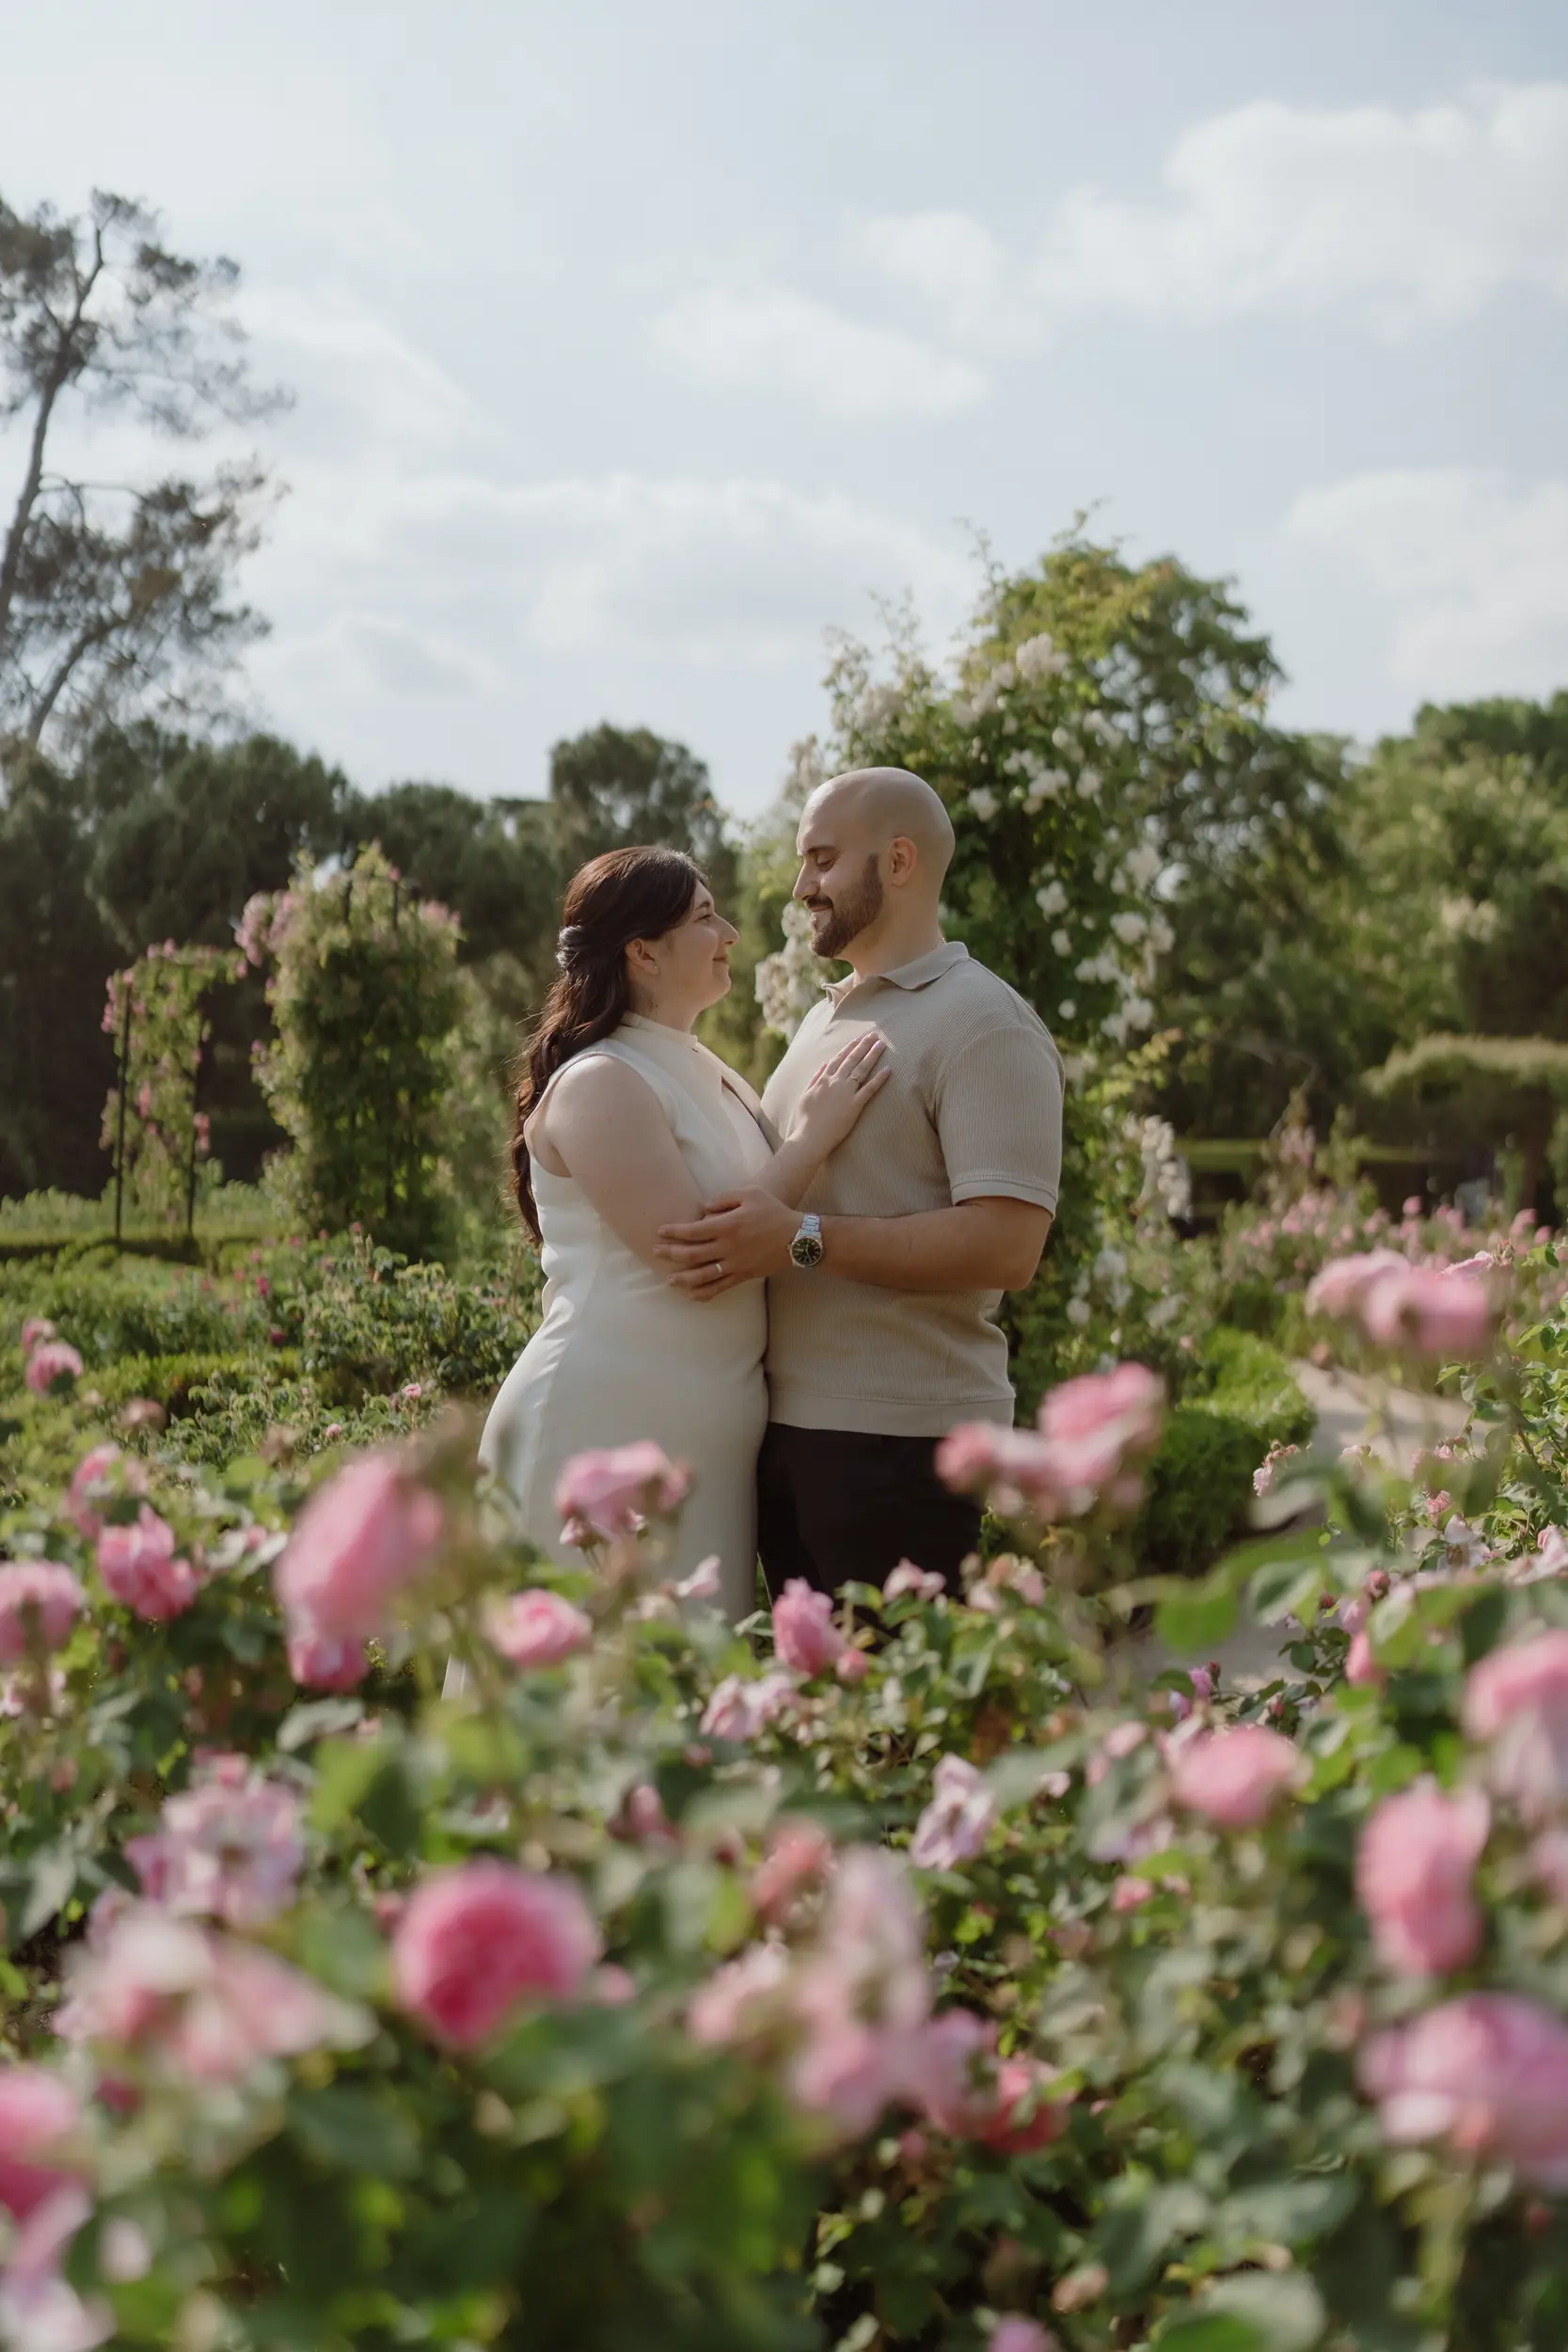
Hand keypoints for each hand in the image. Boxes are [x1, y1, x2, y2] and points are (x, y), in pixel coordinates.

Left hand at [655, 1187, 799, 1297]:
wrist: (798, 1238)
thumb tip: (704, 1208)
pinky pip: (720, 1287)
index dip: (674, 1232)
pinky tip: (692, 1295)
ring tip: (669, 1279)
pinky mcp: (743, 1276)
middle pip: (692, 1255)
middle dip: (671, 1254)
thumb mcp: (750, 1193)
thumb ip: (724, 1198)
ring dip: (683, 1278)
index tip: (660, 1231)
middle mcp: (728, 1247)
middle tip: (656, 1252)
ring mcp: (735, 1264)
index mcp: (728, 1226)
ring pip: (703, 1276)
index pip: (693, 1231)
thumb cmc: (773, 1212)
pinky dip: (705, 1293)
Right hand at [787, 1030, 889, 1155]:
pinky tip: (889, 1070)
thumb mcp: (806, 1095)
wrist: (809, 1137)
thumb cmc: (805, 1119)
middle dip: (864, 1046)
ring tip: (882, 1045)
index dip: (850, 1048)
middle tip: (875, 1035)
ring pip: (862, 1069)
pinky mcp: (855, 1105)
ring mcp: (846, 1093)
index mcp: (824, 1079)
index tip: (858, 1039)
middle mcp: (836, 1082)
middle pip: (853, 1060)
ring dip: (872, 1056)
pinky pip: (870, 1089)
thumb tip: (823, 1064)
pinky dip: (879, 1079)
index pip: (839, 1058)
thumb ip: (815, 1078)